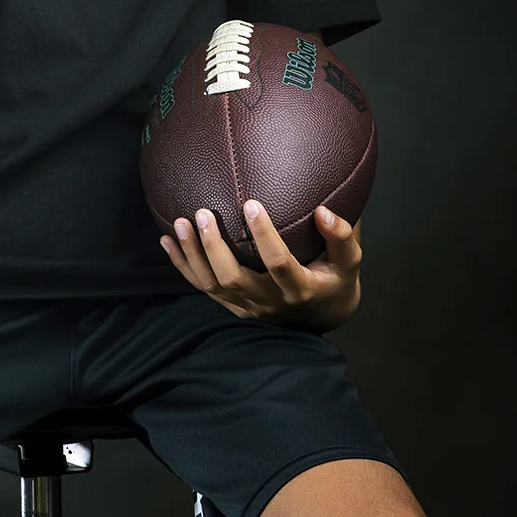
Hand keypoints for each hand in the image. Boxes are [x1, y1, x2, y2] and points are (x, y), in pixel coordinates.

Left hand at [159, 202, 361, 330]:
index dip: (263, 236)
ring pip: (212, 285)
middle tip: (202, 213)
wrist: (322, 313)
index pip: (278, 264)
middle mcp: (269, 302)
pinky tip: (167, 240)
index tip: (250, 203)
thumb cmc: (335, 278)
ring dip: (192, 255)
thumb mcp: (350, 261)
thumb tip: (323, 211)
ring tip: (179, 223)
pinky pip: (204, 288)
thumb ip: (342, 236)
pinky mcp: (233, 307)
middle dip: (213, 248)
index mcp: (300, 289)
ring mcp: (248, 307)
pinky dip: (183, 265)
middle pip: (233, 279)